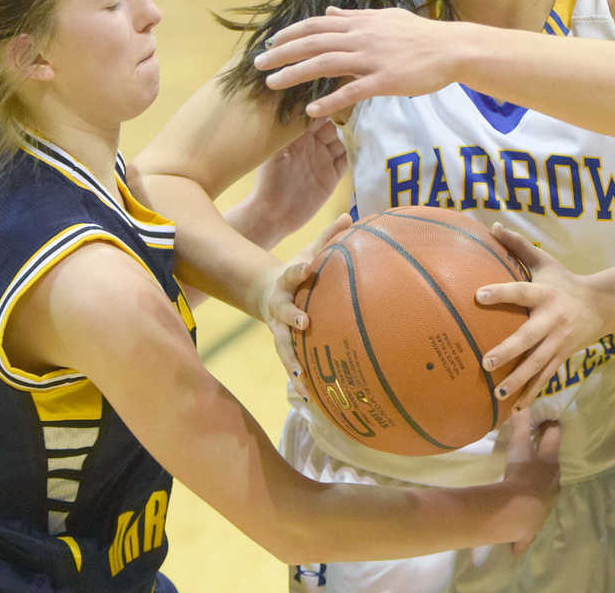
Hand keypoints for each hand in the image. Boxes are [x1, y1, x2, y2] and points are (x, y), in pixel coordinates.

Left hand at [233, 118, 347, 247]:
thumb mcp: (275, 153)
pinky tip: (357, 147)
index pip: (314, 116)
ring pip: (342, 141)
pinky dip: (353, 153)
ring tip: (359, 126)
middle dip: (340, 119)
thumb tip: (297, 108)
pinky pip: (347, 160)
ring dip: (349, 135)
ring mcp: (323, 160)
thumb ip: (288, 132)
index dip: (323, 107)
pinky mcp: (332, 176)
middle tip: (351, 111)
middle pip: (332, 125)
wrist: (274, 215)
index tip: (333, 99)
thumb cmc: (268, 182)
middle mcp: (311, 145)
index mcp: (297, 137)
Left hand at [254, 6, 459, 116]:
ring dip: (295, 75)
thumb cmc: (420, 35)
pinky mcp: (385, 80)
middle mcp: (361, 38)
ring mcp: (372, 59)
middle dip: (281, 54)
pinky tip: (311, 111)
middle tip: (257, 66)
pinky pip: (352, 91)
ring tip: (272, 86)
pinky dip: (329, 101)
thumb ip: (355, 18)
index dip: (290, 35)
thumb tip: (328, 13)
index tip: (270, 45)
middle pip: (312, 44)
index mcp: (360, 24)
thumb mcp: (385, 19)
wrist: (451, 48)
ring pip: (325, 65)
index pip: (316, 26)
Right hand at [258, 212, 352, 395]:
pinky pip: (292, 365)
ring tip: (303, 380)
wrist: (265, 291)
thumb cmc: (298, 271)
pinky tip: (311, 400)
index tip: (305, 267)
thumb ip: (327, 236)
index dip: (297, 270)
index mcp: (286, 282)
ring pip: (283, 349)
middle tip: (305, 325)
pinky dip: (299, 382)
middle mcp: (279, 309)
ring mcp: (278, 331)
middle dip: (292, 320)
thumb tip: (349, 215)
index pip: (291, 273)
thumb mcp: (309, 251)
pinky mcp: (284, 347)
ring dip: (292, 364)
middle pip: (283, 316)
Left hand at [478, 224, 604, 408]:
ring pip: (538, 364)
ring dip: (519, 381)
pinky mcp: (562, 357)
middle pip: (529, 338)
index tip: (478, 295)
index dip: (501, 292)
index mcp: (545, 294)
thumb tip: (493, 225)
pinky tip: (515, 409)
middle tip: (486, 362)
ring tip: (498, 392)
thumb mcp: (545, 261)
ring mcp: (558, 342)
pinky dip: (531, 393)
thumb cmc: (564, 281)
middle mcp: (552, 320)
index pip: (520, 291)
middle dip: (509, 351)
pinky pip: (546, 377)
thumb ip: (519, 246)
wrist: (601, 305)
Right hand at [500, 408, 560, 555]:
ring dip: (539, 494)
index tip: (549, 422)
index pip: (554, 441)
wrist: (518, 511)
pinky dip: (523, 538)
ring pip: (546, 498)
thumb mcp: (518, 446)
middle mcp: (552, 485)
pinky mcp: (533, 528)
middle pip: (553, 470)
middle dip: (547, 463)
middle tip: (536, 456)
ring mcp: (545, 507)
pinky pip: (528, 533)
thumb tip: (521, 405)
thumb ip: (519, 425)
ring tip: (528, 491)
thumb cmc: (521, 474)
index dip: (551, 430)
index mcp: (550, 465)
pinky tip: (517, 547)